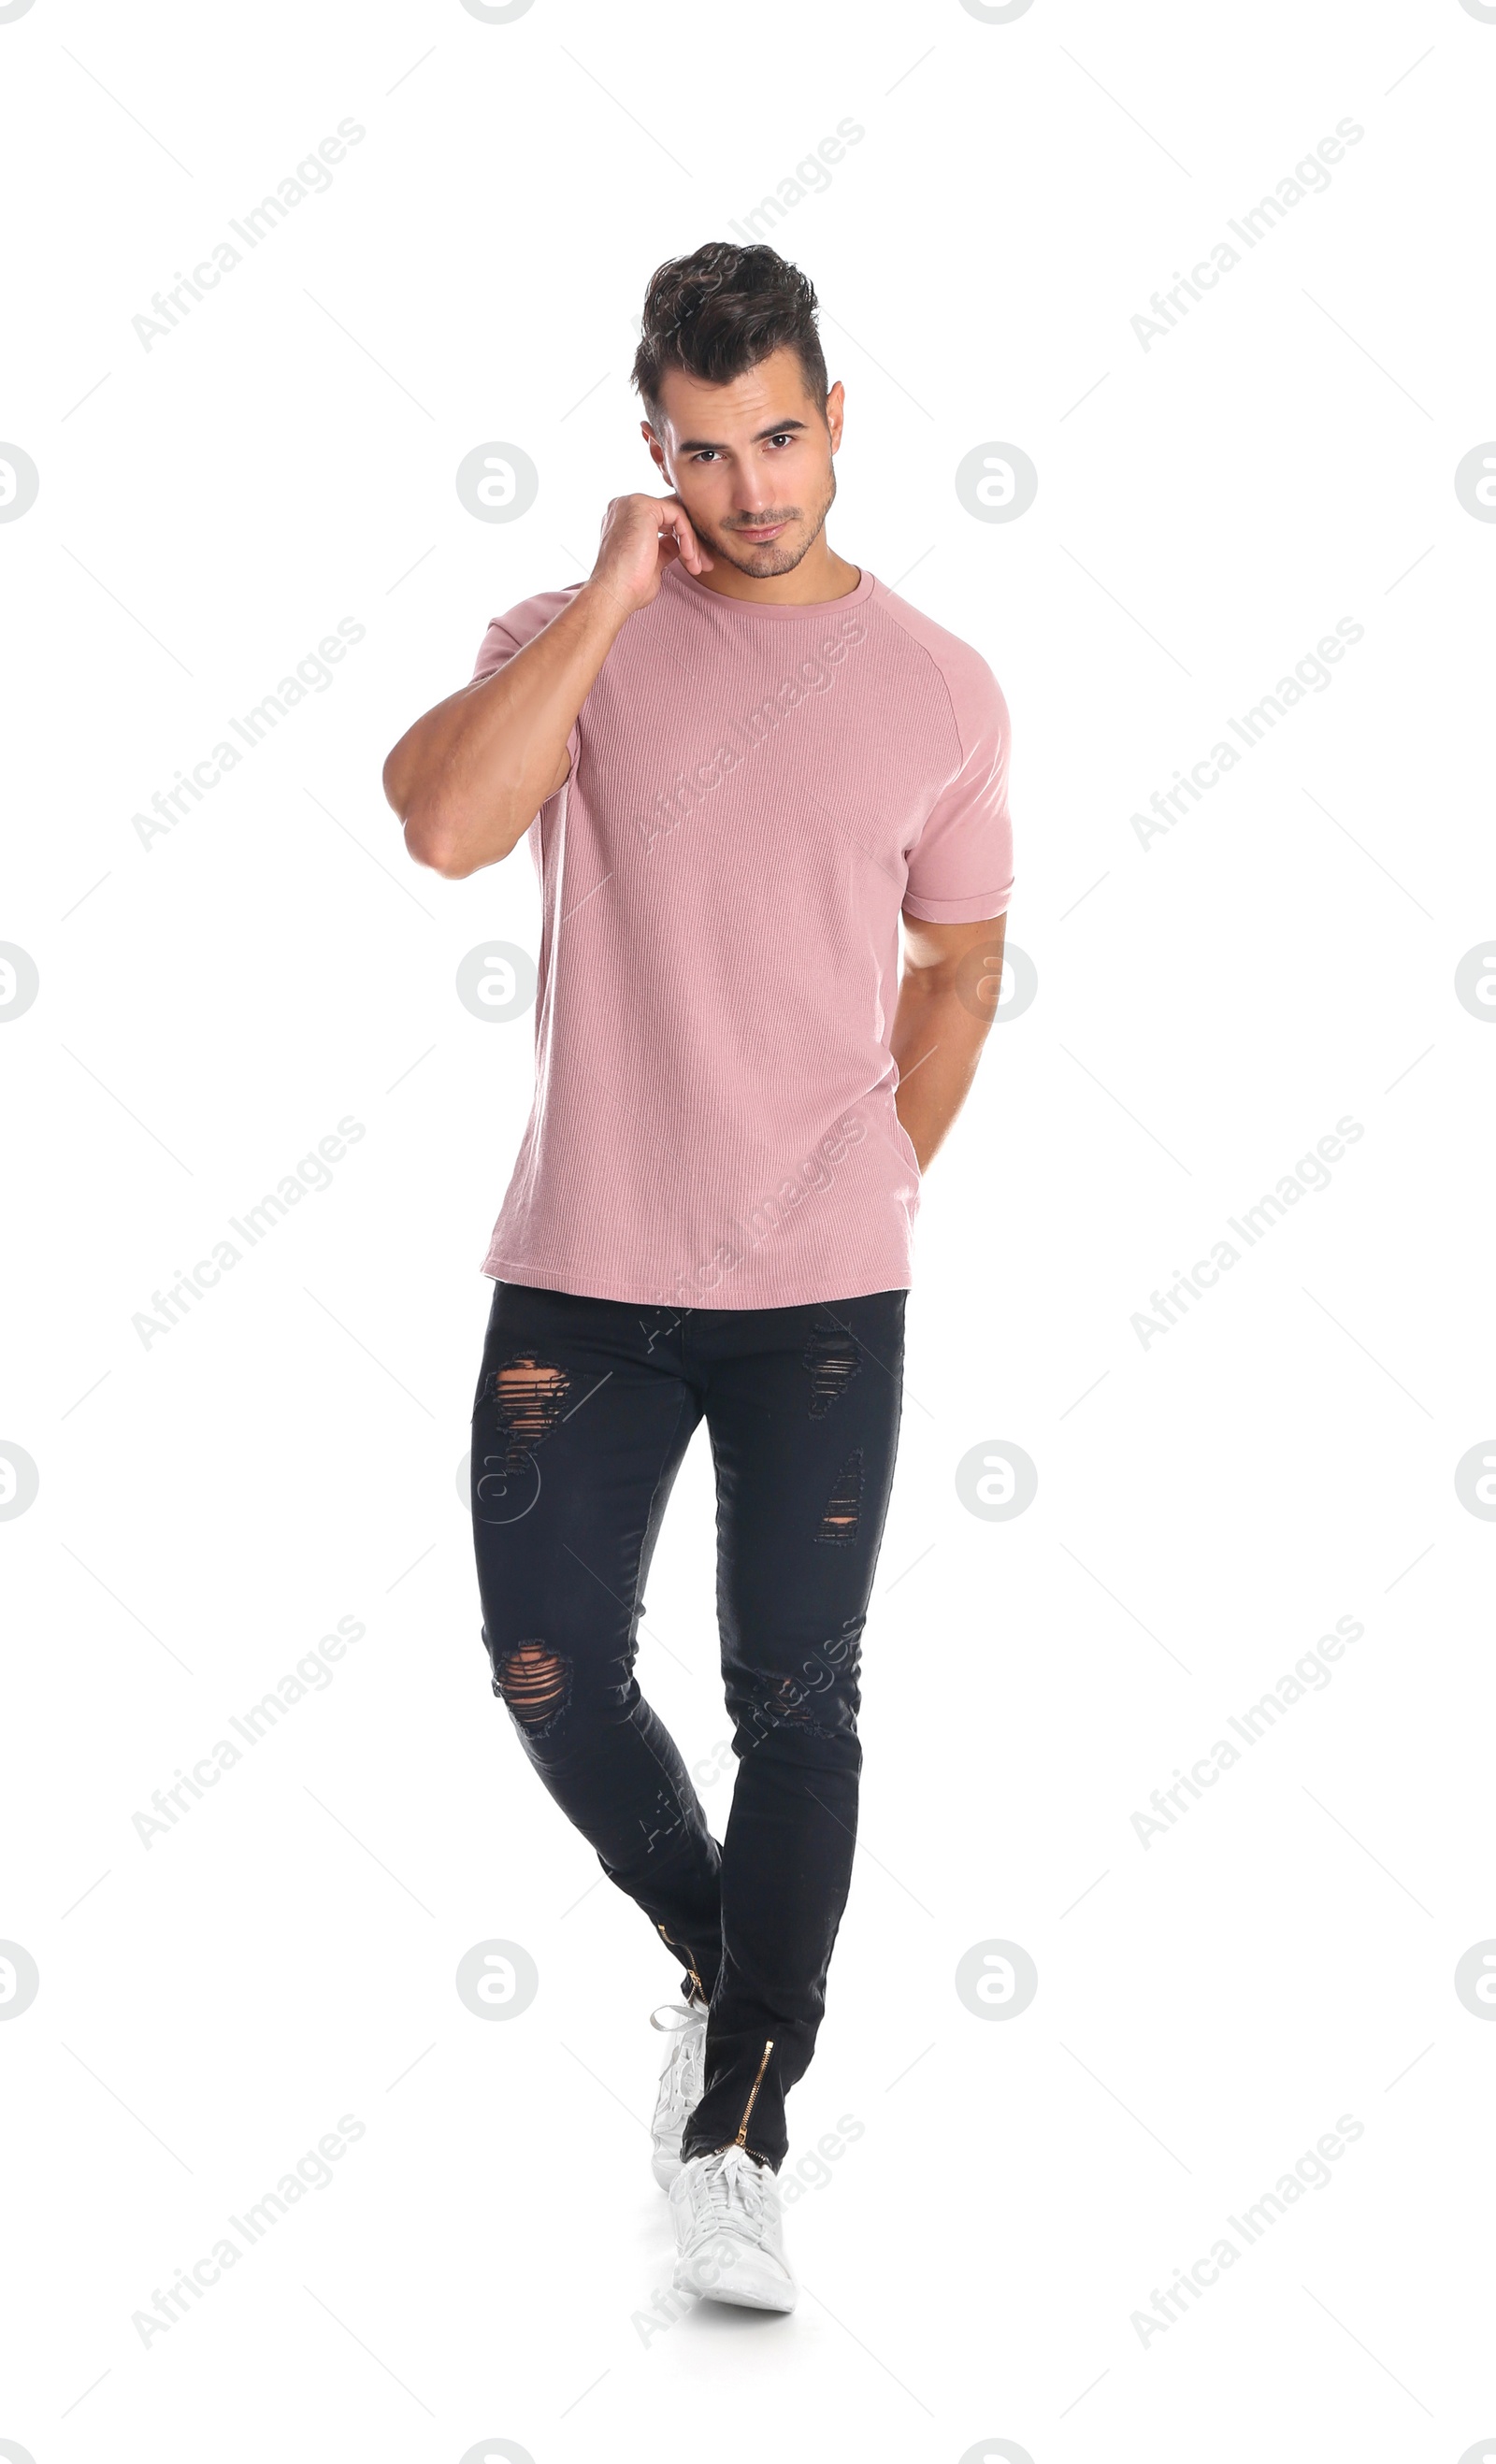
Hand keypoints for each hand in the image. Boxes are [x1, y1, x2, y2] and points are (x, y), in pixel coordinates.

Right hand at [591, 492, 712, 615]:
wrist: (614, 595)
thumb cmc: (629, 587)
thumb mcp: (652, 562)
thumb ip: (664, 547)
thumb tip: (678, 543)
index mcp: (624, 518)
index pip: (662, 519)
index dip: (683, 539)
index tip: (696, 562)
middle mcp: (625, 506)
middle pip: (672, 514)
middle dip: (692, 540)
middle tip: (704, 564)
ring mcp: (632, 504)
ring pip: (678, 514)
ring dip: (692, 542)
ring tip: (696, 566)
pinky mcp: (643, 506)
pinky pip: (678, 515)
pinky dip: (688, 537)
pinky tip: (689, 557)